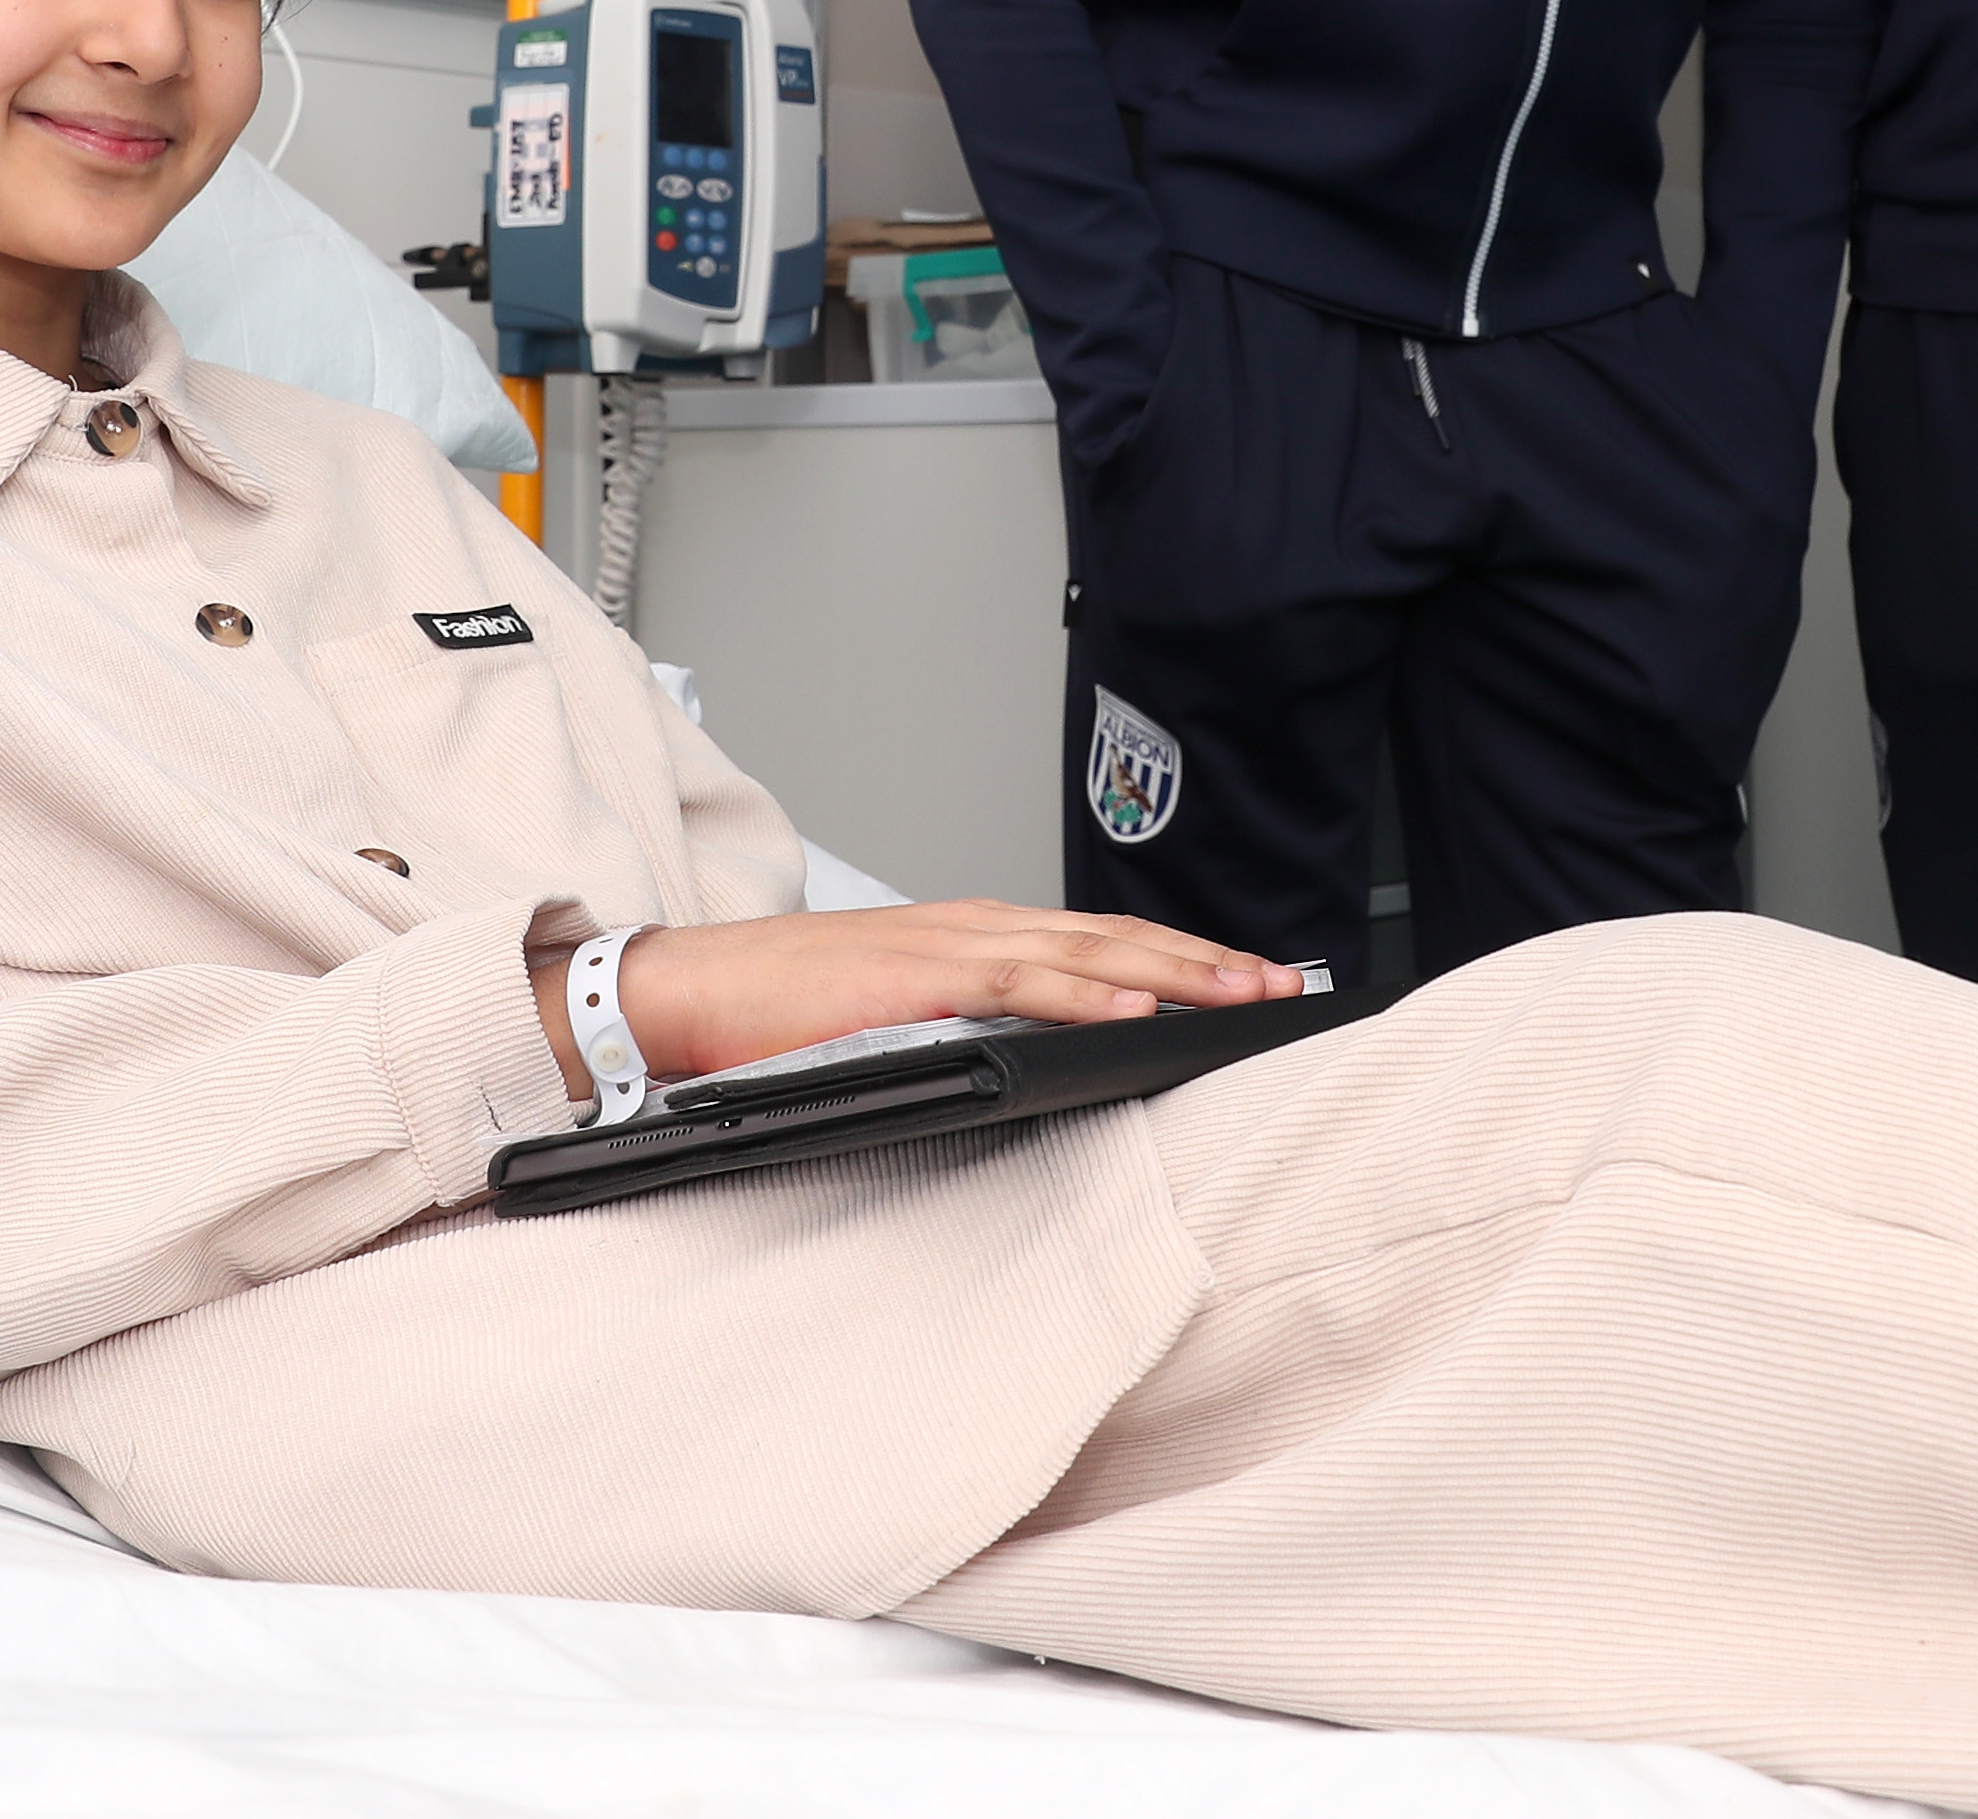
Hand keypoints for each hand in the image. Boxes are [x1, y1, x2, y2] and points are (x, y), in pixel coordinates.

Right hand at [531, 902, 1302, 1098]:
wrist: (692, 987)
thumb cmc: (781, 1005)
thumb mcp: (900, 1007)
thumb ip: (970, 1018)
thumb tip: (1036, 1051)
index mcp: (978, 933)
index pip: (1104, 938)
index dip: (1184, 954)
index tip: (1250, 976)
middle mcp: (978, 925)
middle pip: (1119, 937)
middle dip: (1209, 960)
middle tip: (1286, 983)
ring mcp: (951, 945)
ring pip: (1091, 954)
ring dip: (1177, 973)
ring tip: (1243, 992)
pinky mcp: (918, 978)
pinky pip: (1022, 985)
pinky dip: (1089, 997)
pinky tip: (1141, 1012)